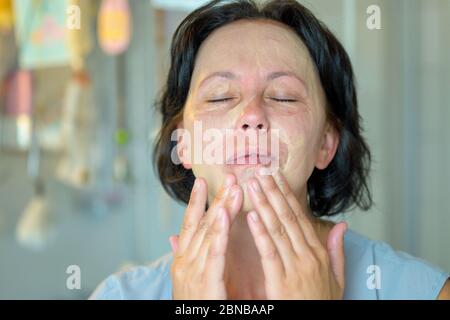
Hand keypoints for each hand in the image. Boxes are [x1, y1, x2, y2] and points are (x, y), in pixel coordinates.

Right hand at [170, 174, 242, 299]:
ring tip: (232, 188)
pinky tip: (225, 215)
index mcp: (183, 260)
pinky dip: (219, 233)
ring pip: (209, 233)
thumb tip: (172, 236)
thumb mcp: (188, 278)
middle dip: (215, 199)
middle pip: (202, 223)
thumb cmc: (195, 305)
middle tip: (227, 176)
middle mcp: (185, 261)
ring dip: (221, 209)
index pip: (190, 224)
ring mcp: (193, 272)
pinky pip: (214, 254)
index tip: (204, 181)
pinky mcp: (206, 283)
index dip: (197, 202)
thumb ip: (183, 255)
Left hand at [246, 167, 346, 299]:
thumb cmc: (321, 304)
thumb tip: (342, 225)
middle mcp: (308, 255)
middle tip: (260, 172)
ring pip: (278, 229)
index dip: (287, 195)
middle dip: (273, 192)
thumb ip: (337, 250)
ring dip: (264, 205)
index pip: (300, 217)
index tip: (276, 177)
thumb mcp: (337, 278)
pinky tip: (251, 216)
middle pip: (288, 217)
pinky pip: (270, 252)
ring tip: (253, 185)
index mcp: (318, 252)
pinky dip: (261, 232)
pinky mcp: (282, 281)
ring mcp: (296, 267)